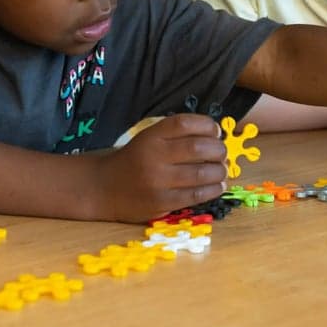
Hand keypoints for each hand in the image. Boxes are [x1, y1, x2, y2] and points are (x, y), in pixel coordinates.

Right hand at [95, 113, 226, 222]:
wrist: (104, 188)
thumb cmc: (134, 160)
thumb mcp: (149, 138)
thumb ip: (175, 135)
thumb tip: (215, 136)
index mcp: (151, 136)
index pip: (185, 123)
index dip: (207, 125)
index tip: (215, 131)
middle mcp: (154, 156)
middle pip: (198, 148)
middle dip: (218, 149)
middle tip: (222, 153)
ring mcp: (158, 181)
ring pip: (202, 173)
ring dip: (220, 171)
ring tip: (222, 170)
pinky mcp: (162, 203)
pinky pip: (196, 195)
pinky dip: (213, 189)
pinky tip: (218, 185)